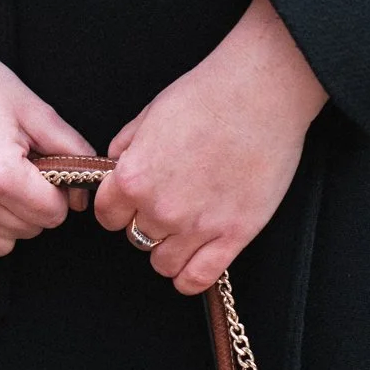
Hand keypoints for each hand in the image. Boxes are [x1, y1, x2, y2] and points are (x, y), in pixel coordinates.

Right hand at [0, 47, 93, 270]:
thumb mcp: (30, 107)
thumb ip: (70, 149)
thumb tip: (83, 192)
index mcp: (0, 174)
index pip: (53, 214)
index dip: (56, 193)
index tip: (43, 172)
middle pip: (29, 231)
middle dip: (32, 205)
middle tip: (17, 172)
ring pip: (0, 247)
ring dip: (7, 225)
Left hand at [95, 0, 327, 293]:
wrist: (262, 91)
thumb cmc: (208, 93)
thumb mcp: (151, 114)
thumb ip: (127, 149)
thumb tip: (115, 169)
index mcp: (133, 177)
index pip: (107, 216)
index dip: (119, 207)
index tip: (134, 200)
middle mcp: (160, 208)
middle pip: (135, 239)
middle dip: (147, 223)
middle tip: (170, 202)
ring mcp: (197, 226)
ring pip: (163, 264)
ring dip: (169, 249)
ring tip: (185, 228)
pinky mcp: (233, 236)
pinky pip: (197, 279)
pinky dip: (190, 276)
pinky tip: (195, 260)